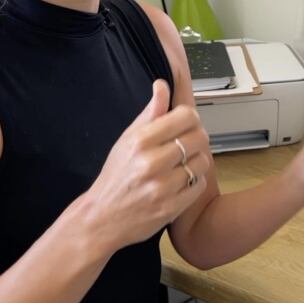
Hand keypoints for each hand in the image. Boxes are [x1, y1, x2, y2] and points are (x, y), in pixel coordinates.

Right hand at [84, 80, 210, 249]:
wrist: (102, 217)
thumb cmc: (115, 175)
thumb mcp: (127, 139)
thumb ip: (149, 113)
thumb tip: (162, 85)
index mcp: (140, 141)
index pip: (186, 116)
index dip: (190, 118)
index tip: (185, 124)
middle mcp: (151, 162)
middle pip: (199, 137)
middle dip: (196, 138)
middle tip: (186, 144)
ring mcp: (162, 187)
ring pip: (202, 161)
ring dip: (196, 161)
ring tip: (182, 164)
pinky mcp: (171, 208)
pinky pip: (199, 184)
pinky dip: (194, 181)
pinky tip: (181, 181)